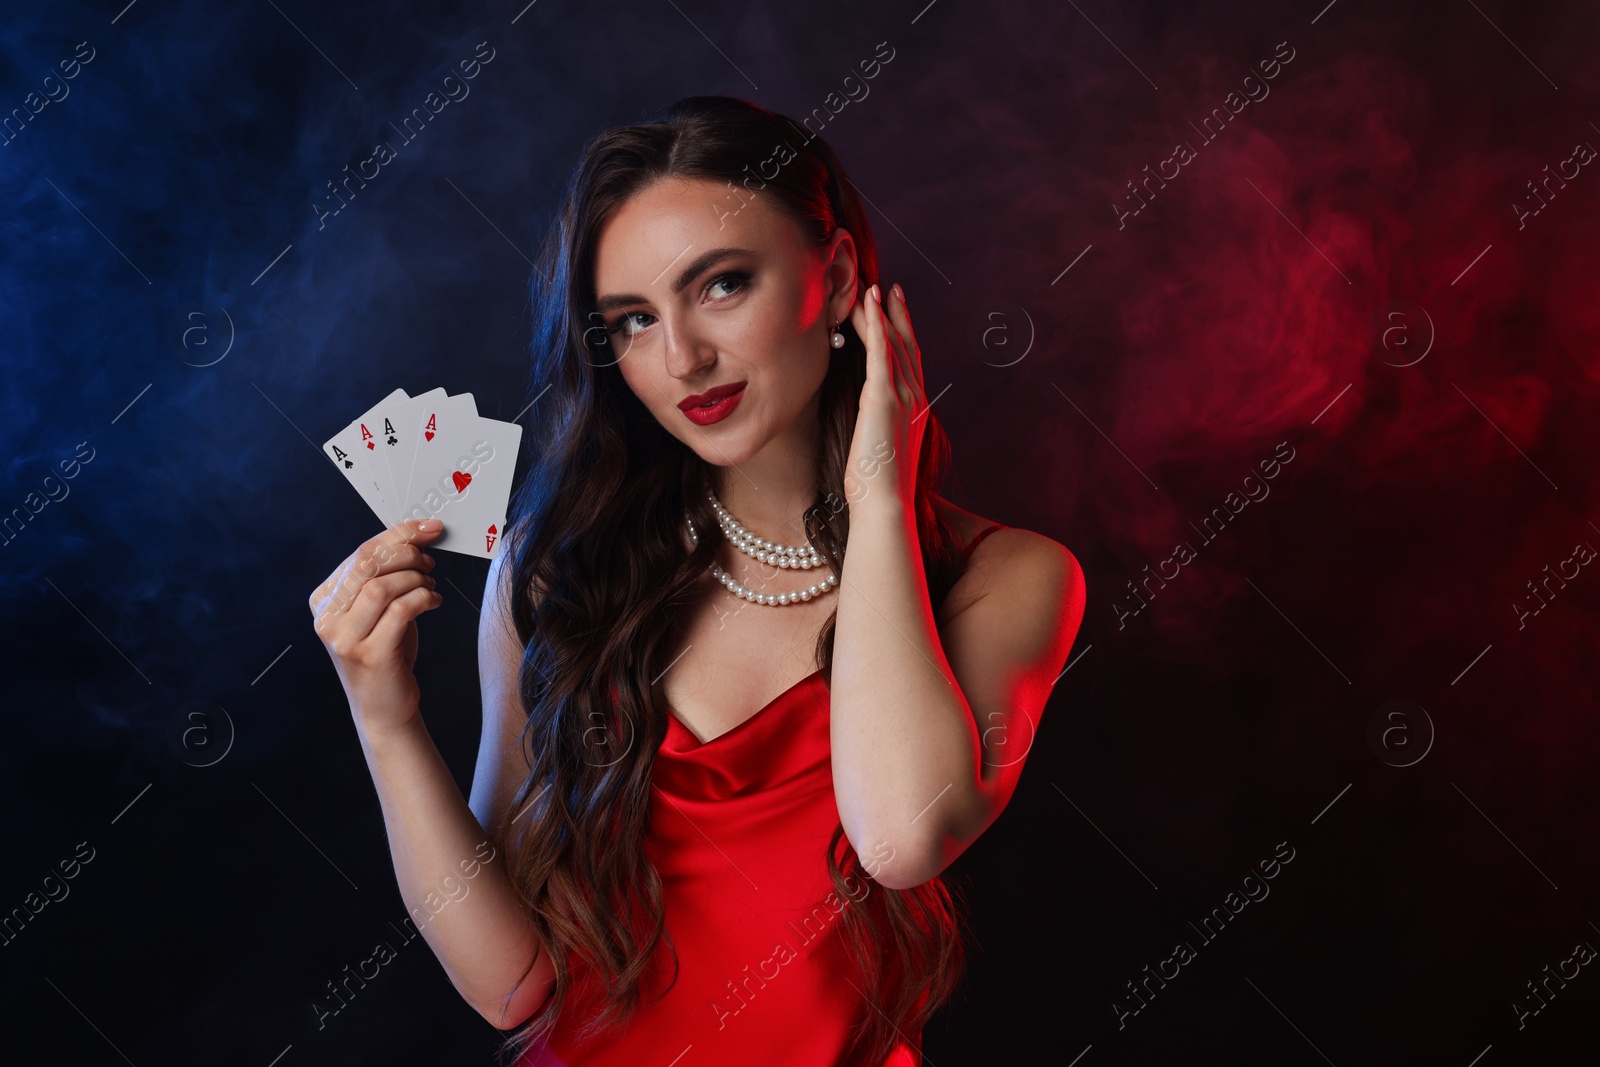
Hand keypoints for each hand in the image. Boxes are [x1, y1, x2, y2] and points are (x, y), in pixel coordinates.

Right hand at [310, 518, 444, 731]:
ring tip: (430, 585)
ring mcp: (344, 638)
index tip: (428, 528)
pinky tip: (434, 602)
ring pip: (380, 586)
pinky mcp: (368, 655)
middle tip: (429, 561)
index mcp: (324, 599)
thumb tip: (416, 537)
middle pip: (366, 564)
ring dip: (415, 578)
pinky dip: (423, 599)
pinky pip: (400, 611)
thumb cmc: (386, 651)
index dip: (398, 535)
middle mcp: (327, 617)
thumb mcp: (378, 610)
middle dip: (406, 553)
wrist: (384, 707)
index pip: (360, 553)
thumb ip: (384, 577)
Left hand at [844, 281, 925, 512]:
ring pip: (893, 343)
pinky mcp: (885, 398)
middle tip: (885, 287)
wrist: (885, 503)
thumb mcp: (879, 448)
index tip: (893, 309)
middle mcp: (915, 398)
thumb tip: (866, 417)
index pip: (909, 361)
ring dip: (880, 312)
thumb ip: (877, 425)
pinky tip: (868, 303)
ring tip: (868, 287)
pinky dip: (876, 324)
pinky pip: (882, 352)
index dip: (902, 332)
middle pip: (905, 345)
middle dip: (895, 314)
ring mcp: (904, 396)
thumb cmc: (877, 486)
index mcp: (915, 410)